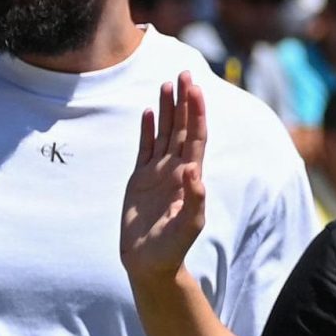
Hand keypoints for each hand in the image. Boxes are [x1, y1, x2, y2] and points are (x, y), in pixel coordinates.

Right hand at [122, 74, 208, 284]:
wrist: (150, 262)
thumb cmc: (172, 248)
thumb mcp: (187, 225)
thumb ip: (194, 199)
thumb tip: (195, 170)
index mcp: (189, 177)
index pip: (195, 137)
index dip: (196, 113)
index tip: (196, 89)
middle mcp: (176, 170)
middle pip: (181, 128)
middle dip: (184, 101)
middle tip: (185, 73)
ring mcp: (157, 173)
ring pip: (163, 133)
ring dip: (166, 110)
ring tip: (167, 84)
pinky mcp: (139, 179)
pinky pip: (144, 148)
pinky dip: (146, 129)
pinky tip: (147, 112)